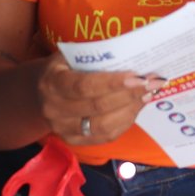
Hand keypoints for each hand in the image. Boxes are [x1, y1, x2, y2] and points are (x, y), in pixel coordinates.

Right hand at [36, 54, 163, 145]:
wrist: (41, 91)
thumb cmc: (64, 67)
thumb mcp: (71, 55)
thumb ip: (96, 57)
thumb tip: (134, 55)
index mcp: (52, 83)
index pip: (84, 86)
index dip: (113, 83)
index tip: (138, 76)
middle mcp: (54, 110)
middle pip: (98, 107)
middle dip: (130, 95)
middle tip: (153, 82)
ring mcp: (62, 129)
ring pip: (104, 126)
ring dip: (131, 109)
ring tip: (148, 93)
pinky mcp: (73, 140)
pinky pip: (105, 136)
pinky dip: (125, 121)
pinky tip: (137, 106)